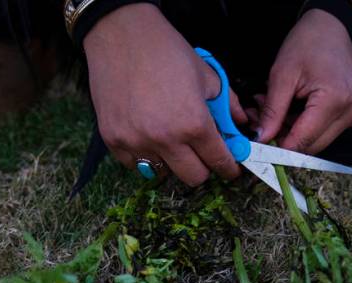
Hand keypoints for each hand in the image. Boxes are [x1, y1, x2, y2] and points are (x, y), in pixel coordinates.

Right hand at [83, 4, 247, 185]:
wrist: (121, 35)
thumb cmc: (166, 51)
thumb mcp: (207, 75)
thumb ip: (227, 105)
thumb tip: (239, 125)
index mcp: (194, 124)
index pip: (219, 162)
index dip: (228, 167)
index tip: (229, 168)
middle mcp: (166, 139)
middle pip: (193, 178)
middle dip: (202, 167)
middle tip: (200, 153)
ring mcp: (136, 142)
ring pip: (162, 173)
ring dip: (171, 162)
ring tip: (169, 139)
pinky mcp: (113, 140)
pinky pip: (134, 164)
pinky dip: (144, 156)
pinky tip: (146, 135)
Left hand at [256, 9, 351, 153]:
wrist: (331, 28)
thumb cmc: (308, 43)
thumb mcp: (282, 74)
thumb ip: (272, 111)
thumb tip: (262, 138)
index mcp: (334, 100)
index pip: (304, 140)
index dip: (278, 147)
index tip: (257, 145)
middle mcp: (349, 112)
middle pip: (310, 146)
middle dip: (282, 138)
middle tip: (258, 121)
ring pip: (314, 141)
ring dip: (289, 132)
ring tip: (269, 110)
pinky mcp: (348, 114)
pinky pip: (321, 131)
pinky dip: (299, 125)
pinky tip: (285, 110)